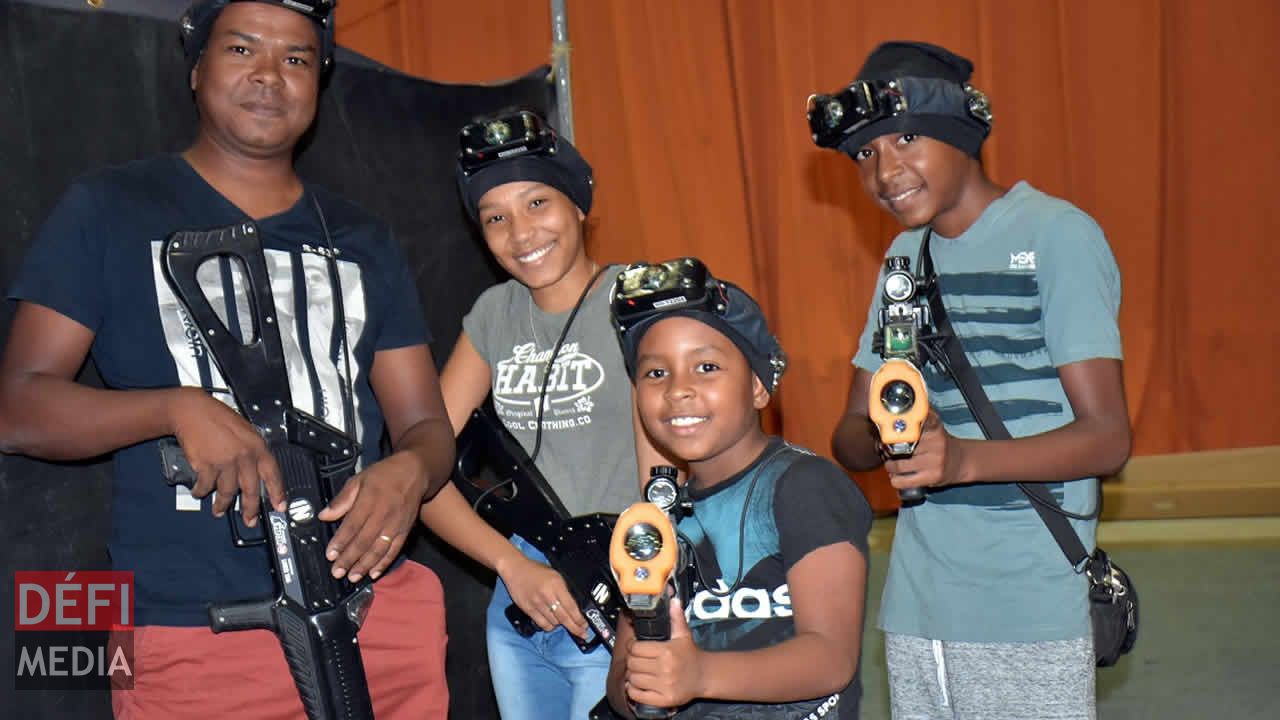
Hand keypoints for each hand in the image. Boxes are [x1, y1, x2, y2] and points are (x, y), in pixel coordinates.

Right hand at [168, 387, 284, 526]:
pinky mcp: (206, 466)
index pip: (273, 474)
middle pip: (251, 490)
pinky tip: (199, 492)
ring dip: (222, 504)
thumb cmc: (217, 418)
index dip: (278, 492)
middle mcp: (244, 456)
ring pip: (228, 492)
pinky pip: (206, 487)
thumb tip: (256, 471)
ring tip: (219, 510)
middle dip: (250, 509)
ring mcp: (225, 462)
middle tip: (249, 520)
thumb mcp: (245, 430)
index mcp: (257, 446)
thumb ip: (252, 451)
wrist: (191, 411)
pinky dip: (201, 492)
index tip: (280, 506)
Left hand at [318, 450, 428, 582]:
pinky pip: (394, 550)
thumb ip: (342, 499)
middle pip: (364, 541)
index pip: (352, 525)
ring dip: (365, 565)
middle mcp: (383, 514)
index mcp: (369, 501)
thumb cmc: (384, 475)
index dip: (340, 542)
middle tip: (337, 572)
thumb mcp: (359, 479)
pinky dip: (384, 563)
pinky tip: (374, 573)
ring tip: (353, 576)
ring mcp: (395, 524)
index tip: (330, 555)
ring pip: (378, 549)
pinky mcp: (405, 530)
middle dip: (349, 559)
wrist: (415, 471)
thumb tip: (324, 515)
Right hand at [497, 554, 588, 639]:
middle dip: (575, 628)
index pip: (571, 607)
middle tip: (583, 634)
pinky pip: (542, 624)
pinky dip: (549, 626)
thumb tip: (576, 607)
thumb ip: (565, 590)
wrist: (515, 569)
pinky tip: (552, 622)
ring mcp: (536, 604)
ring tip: (564, 621)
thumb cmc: (536, 571)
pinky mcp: (528, 610)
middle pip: (564, 618)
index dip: (579, 619)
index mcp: (556, 585)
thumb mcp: (556, 575)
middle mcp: (547, 595)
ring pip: (554, 623)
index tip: (585, 624)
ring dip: (561, 625)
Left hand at [625, 599, 702, 708]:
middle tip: (636, 660)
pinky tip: (637, 685)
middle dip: (631, 661)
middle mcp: (664, 668)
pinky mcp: (664, 699)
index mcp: (666, 651)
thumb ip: (676, 618)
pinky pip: (638, 696)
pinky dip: (633, 691)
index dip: (631, 646)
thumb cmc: (691, 655)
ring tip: (638, 672)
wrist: (704, 676)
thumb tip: (673, 600)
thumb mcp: (684, 635)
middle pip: (632, 664)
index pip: (636, 648)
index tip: (634, 647)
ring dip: (632, 676)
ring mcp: (664, 685)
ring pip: (634, 679)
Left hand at [883, 411, 967, 489]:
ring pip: (899, 465)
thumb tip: (906, 405)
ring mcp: (934, 462)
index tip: (885, 434)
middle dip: (887, 450)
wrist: (961, 461)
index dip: (894, 430)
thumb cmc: (941, 443)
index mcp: (934, 428)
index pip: (910, 425)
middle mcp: (935, 443)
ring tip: (890, 465)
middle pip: (900, 446)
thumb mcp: (934, 425)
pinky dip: (895, 480)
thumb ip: (920, 415)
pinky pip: (904, 481)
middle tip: (885, 451)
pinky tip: (896, 477)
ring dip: (890, 466)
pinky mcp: (932, 477)